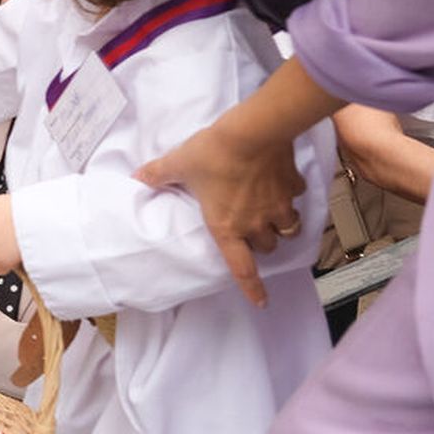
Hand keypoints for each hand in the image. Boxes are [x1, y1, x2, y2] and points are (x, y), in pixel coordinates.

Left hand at [134, 125, 304, 307]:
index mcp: (226, 227)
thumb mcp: (179, 164)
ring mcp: (279, 207)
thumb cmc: (212, 154)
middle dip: (261, 243)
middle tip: (252, 231)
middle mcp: (256, 223)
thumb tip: (137, 177)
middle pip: (267, 247)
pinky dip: (291, 193)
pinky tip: (281, 182)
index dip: (252, 288)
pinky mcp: (294, 186)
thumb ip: (158, 174)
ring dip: (282, 226)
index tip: (261, 301)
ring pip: (288, 229)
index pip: (241, 268)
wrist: (252, 131)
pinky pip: (296, 196)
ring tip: (273, 214)